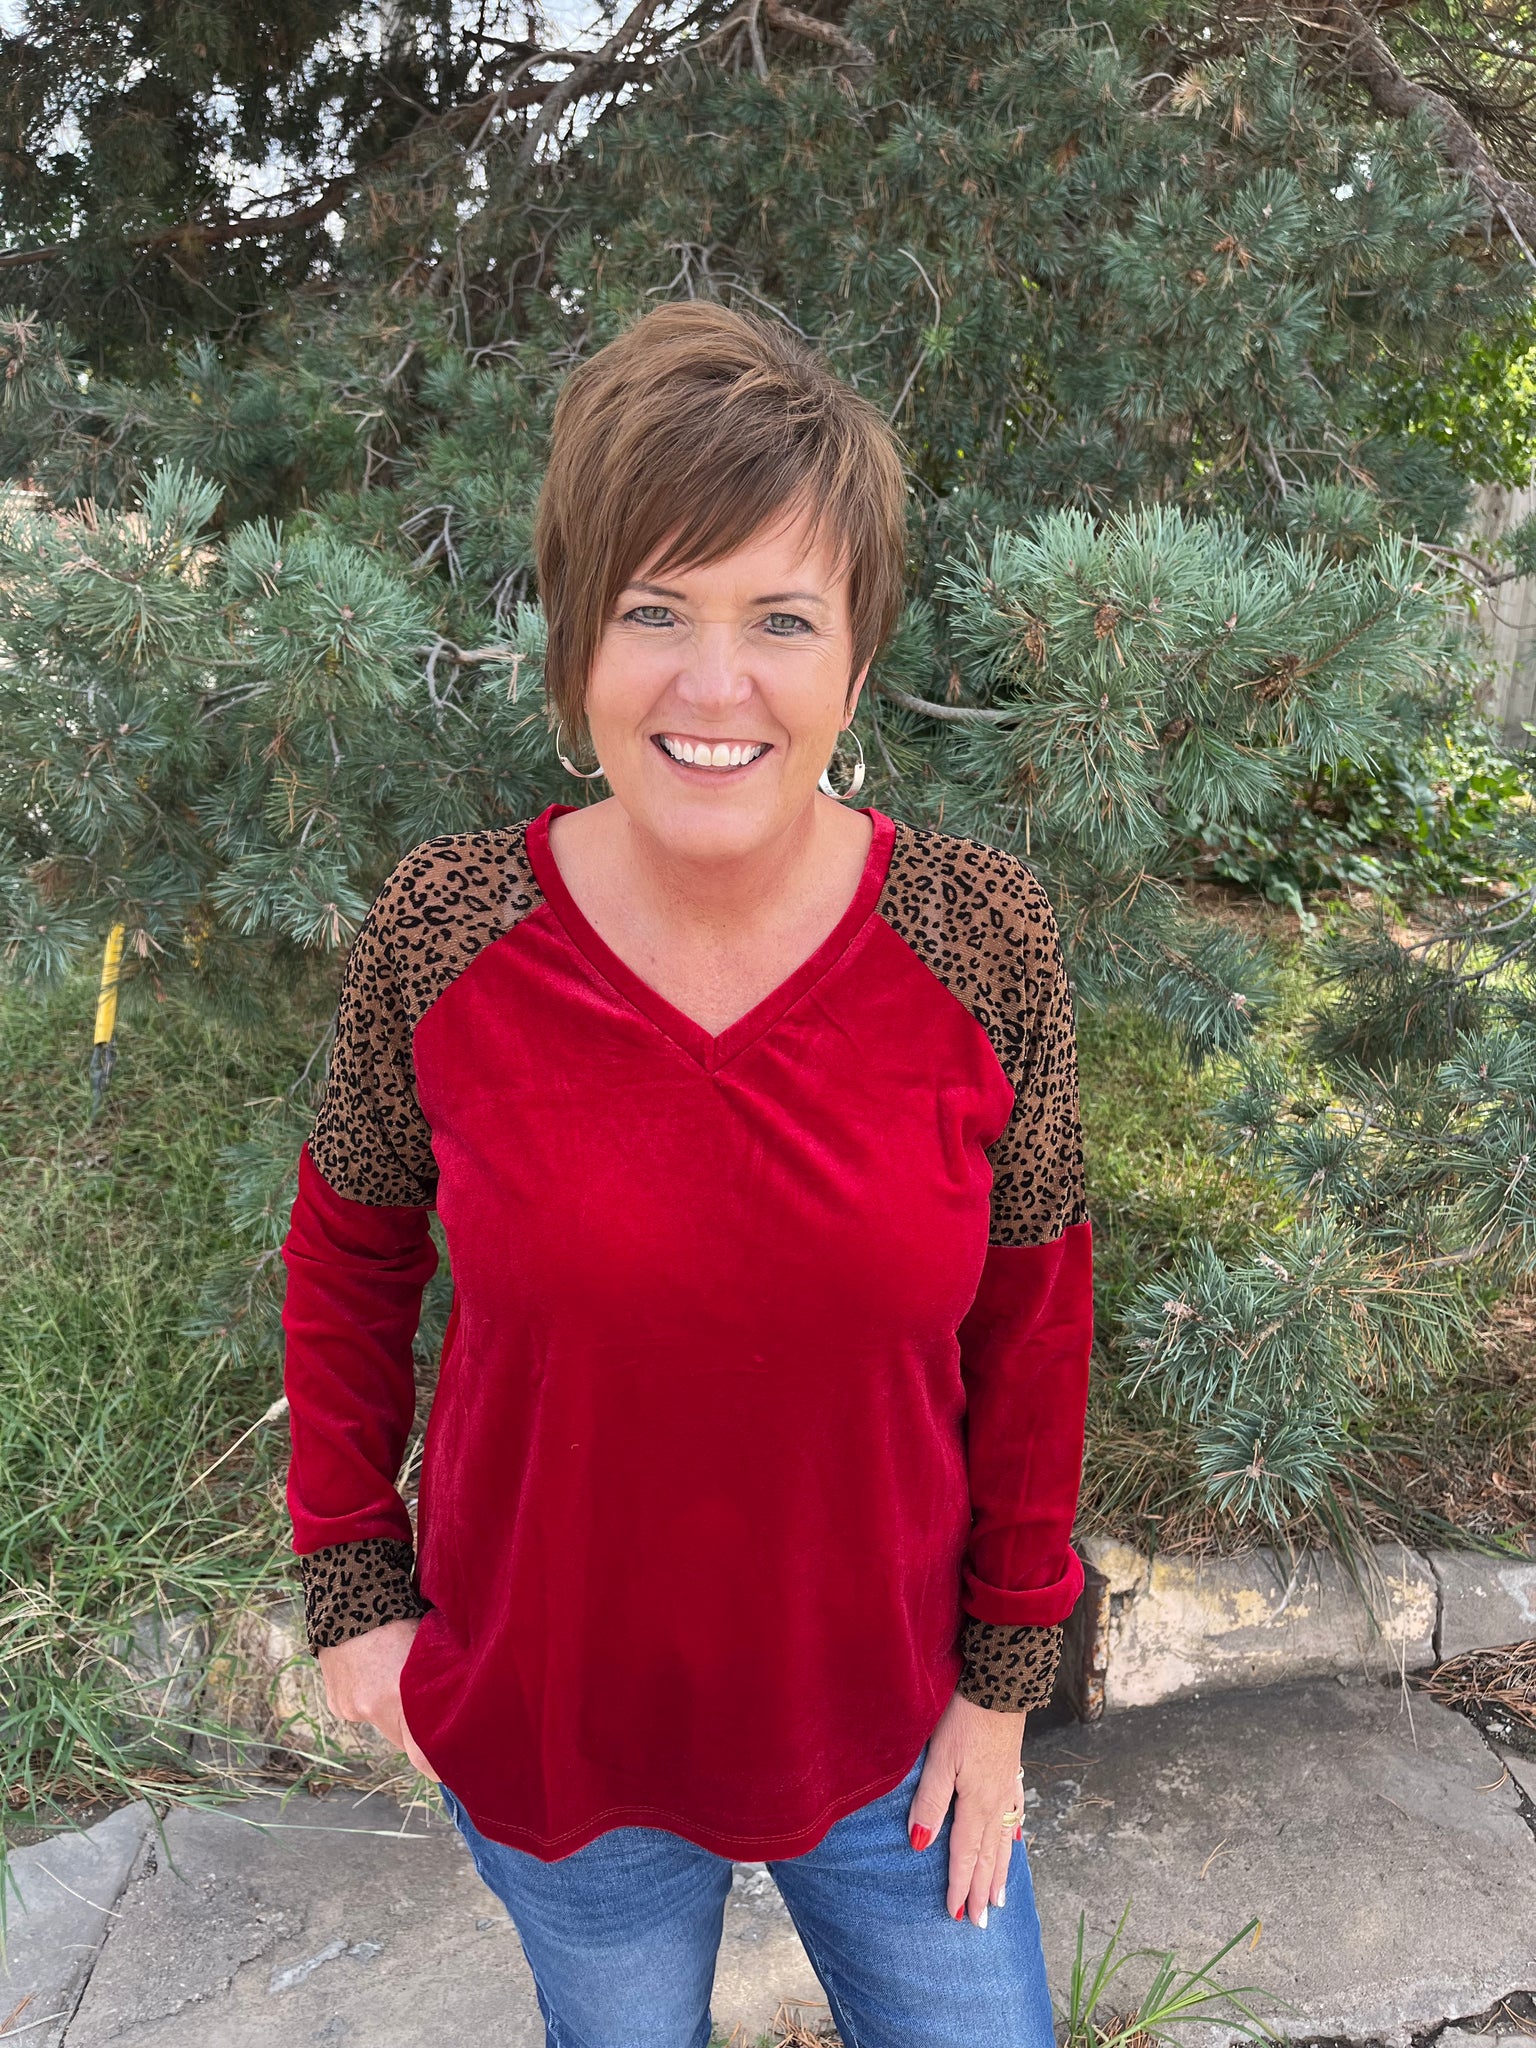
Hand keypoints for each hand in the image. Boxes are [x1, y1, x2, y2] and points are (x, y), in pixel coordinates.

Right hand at [317, 1618, 439, 1780]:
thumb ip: (434, 1685)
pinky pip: (361, 1712)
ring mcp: (350, 1708)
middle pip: (403, 1744)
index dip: (438, 1765)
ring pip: (383, 1725)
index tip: (453, 1768)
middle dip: (418, 1736)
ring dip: (394, 1715)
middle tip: (437, 1719)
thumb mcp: (427, 1647)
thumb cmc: (401, 1614)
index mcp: (399, 1696)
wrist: (348, 1597)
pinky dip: (371, 1701)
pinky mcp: (336, 1704)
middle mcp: (372, 1709)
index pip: (422, 1756)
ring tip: (398, 1680)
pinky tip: (375, 1673)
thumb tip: (455, 1711)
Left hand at [905, 1689, 1025, 1925]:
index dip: (959, 1885)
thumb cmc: (964, 1717)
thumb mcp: (940, 1758)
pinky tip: (1015, 1840)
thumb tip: (920, 1845)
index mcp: (976, 1802)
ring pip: (1004, 1839)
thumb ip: (929, 1802)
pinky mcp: (1012, 1768)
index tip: (955, 1915)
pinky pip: (1016, 1813)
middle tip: (980, 1922)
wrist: (1001, 1682)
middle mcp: (996, 1801)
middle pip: (987, 1854)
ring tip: (999, 1898)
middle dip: (982, 1889)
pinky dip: (1013, 1835)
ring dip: (1000, 1871)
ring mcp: (1008, 1786)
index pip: (964, 1854)